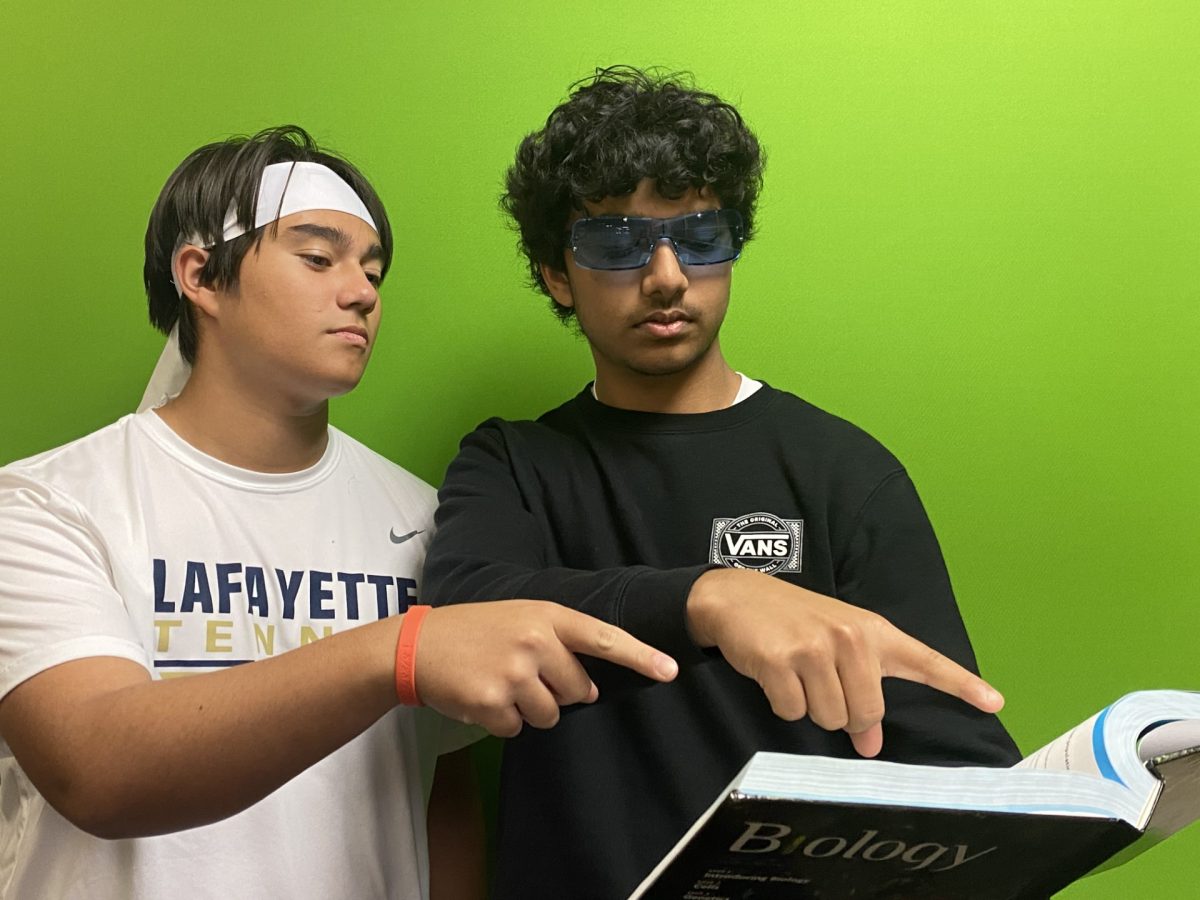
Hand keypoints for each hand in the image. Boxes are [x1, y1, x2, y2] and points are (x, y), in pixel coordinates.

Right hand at [413, 601, 677, 736]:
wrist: (417, 646)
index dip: (640, 655)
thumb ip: (557, 643)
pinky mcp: (493, 703)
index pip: (603, 637)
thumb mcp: (519, 618)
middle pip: (579, 689)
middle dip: (559, 692)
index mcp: (546, 617)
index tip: (671, 669)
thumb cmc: (474, 630)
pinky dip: (502, 721)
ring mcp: (515, 673)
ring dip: (529, 708)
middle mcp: (536, 642)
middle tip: (523, 674)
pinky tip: (481, 696)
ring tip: (498, 683)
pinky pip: (517, 729)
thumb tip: (591, 688)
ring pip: (551, 714)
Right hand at [686, 569, 1003, 756]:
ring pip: (830, 718)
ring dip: (809, 707)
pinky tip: (772, 673)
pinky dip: (780, 702)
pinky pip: (792, 712)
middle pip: (866, 714)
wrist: (736, 596)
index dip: (961, 684)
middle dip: (842, 713)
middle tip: (819, 685)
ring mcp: (816, 648)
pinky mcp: (782, 661)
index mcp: (873, 632)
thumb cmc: (792, 622)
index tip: (994, 702)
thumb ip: (862, 689)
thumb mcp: (835, 648)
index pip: (924, 661)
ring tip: (794, 673)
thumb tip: (872, 743)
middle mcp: (851, 638)